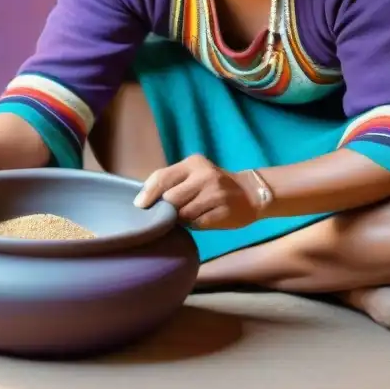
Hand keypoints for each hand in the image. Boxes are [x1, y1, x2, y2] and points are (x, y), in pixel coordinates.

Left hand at [133, 155, 261, 229]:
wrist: (249, 194)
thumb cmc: (212, 185)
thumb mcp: (193, 174)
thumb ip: (170, 181)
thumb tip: (142, 198)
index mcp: (193, 163)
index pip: (162, 177)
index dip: (148, 193)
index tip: (140, 205)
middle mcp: (205, 175)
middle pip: (170, 198)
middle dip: (166, 208)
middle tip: (168, 213)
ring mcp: (216, 194)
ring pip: (183, 213)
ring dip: (180, 219)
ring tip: (187, 215)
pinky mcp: (224, 212)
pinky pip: (197, 224)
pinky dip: (194, 225)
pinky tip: (200, 219)